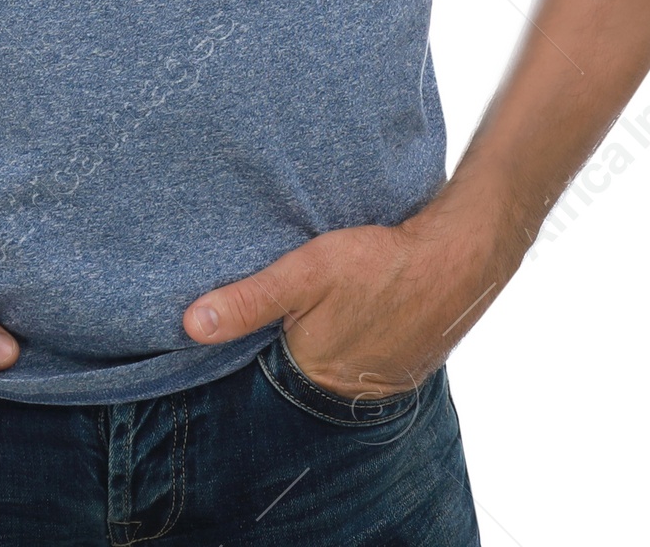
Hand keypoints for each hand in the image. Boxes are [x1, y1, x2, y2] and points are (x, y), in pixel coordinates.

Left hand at [182, 206, 513, 400]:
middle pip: (298, 369)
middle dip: (287, 342)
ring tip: (324, 308)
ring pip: (332, 364)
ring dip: (324, 341)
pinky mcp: (404, 368)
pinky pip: (365, 361)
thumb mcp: (304, 273)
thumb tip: (190, 325)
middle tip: (288, 306)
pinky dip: (355, 341)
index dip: (253, 342)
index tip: (244, 319)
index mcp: (313, 373)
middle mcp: (345, 390)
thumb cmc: (379, 263)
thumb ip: (248, 301)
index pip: (265, 368)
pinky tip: (357, 312)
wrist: (458, 259)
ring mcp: (379, 384)